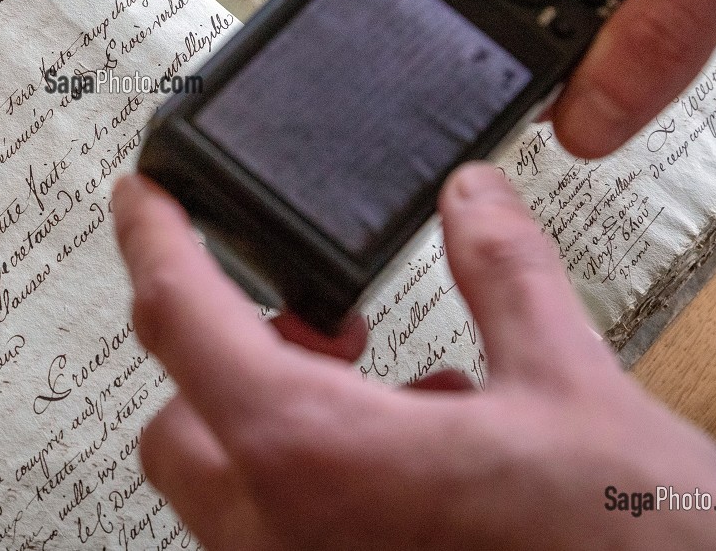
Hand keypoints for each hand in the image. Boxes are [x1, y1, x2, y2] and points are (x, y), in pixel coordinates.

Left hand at [112, 167, 715, 549]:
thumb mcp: (572, 385)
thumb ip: (504, 275)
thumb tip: (473, 202)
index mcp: (319, 455)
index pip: (182, 321)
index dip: (153, 241)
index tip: (143, 199)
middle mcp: (285, 535)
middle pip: (178, 418)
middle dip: (220, 354)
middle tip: (309, 318)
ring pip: (221, 485)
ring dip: (266, 418)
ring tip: (373, 385)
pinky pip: (279, 533)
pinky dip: (313, 477)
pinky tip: (415, 459)